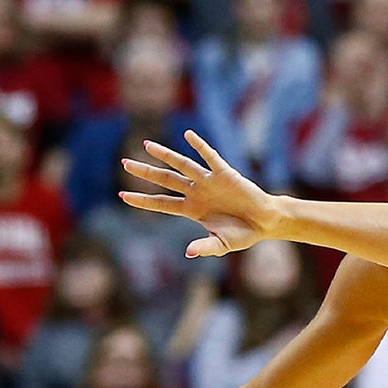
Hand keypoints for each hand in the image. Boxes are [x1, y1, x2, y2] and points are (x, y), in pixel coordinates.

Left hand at [120, 130, 276, 257]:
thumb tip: (189, 252)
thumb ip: (205, 246)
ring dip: (165, 155)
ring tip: (148, 145)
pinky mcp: (225, 173)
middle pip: (165, 179)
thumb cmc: (243, 234)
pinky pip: (210, 157)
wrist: (265, 222)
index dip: (142, 200)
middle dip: (145, 172)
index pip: (161, 203)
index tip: (122, 196)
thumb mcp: (222, 244)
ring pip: (182, 165)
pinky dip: (199, 146)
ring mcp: (209, 181)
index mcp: (191, 210)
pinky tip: (187, 135)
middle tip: (124, 163)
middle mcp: (196, 192)